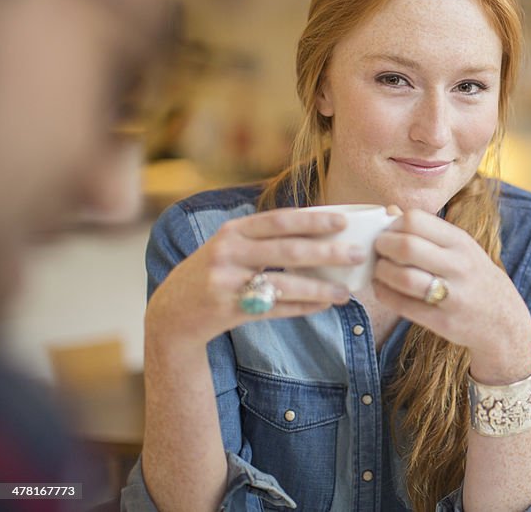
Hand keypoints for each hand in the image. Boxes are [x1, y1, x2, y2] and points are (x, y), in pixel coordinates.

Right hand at [146, 208, 363, 347]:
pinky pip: (274, 310)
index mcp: (233, 230)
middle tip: (358, 254)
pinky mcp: (227, 309)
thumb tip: (321, 229)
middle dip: (327, 253)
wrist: (172, 311)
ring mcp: (226, 282)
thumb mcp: (232, 245)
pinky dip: (301, 308)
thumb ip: (266, 237)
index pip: (279, 220)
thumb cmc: (215, 271)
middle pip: (287, 251)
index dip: (312, 220)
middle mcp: (228, 252)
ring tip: (346, 292)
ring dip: (319, 288)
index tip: (343, 222)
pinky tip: (323, 306)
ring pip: (283, 284)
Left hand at [372, 208, 530, 383]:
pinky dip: (385, 294)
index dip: (393, 224)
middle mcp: (459, 265)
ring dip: (382, 272)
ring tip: (380, 271)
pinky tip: (383, 288)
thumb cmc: (472, 277)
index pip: (416, 220)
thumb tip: (389, 210)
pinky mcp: (443, 321)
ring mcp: (453, 295)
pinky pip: (403, 306)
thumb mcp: (459, 247)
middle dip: (382, 247)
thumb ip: (426, 229)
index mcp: (461, 241)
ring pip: (403, 278)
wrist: (502, 320)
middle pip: (406, 247)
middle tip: (378, 251)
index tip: (388, 232)